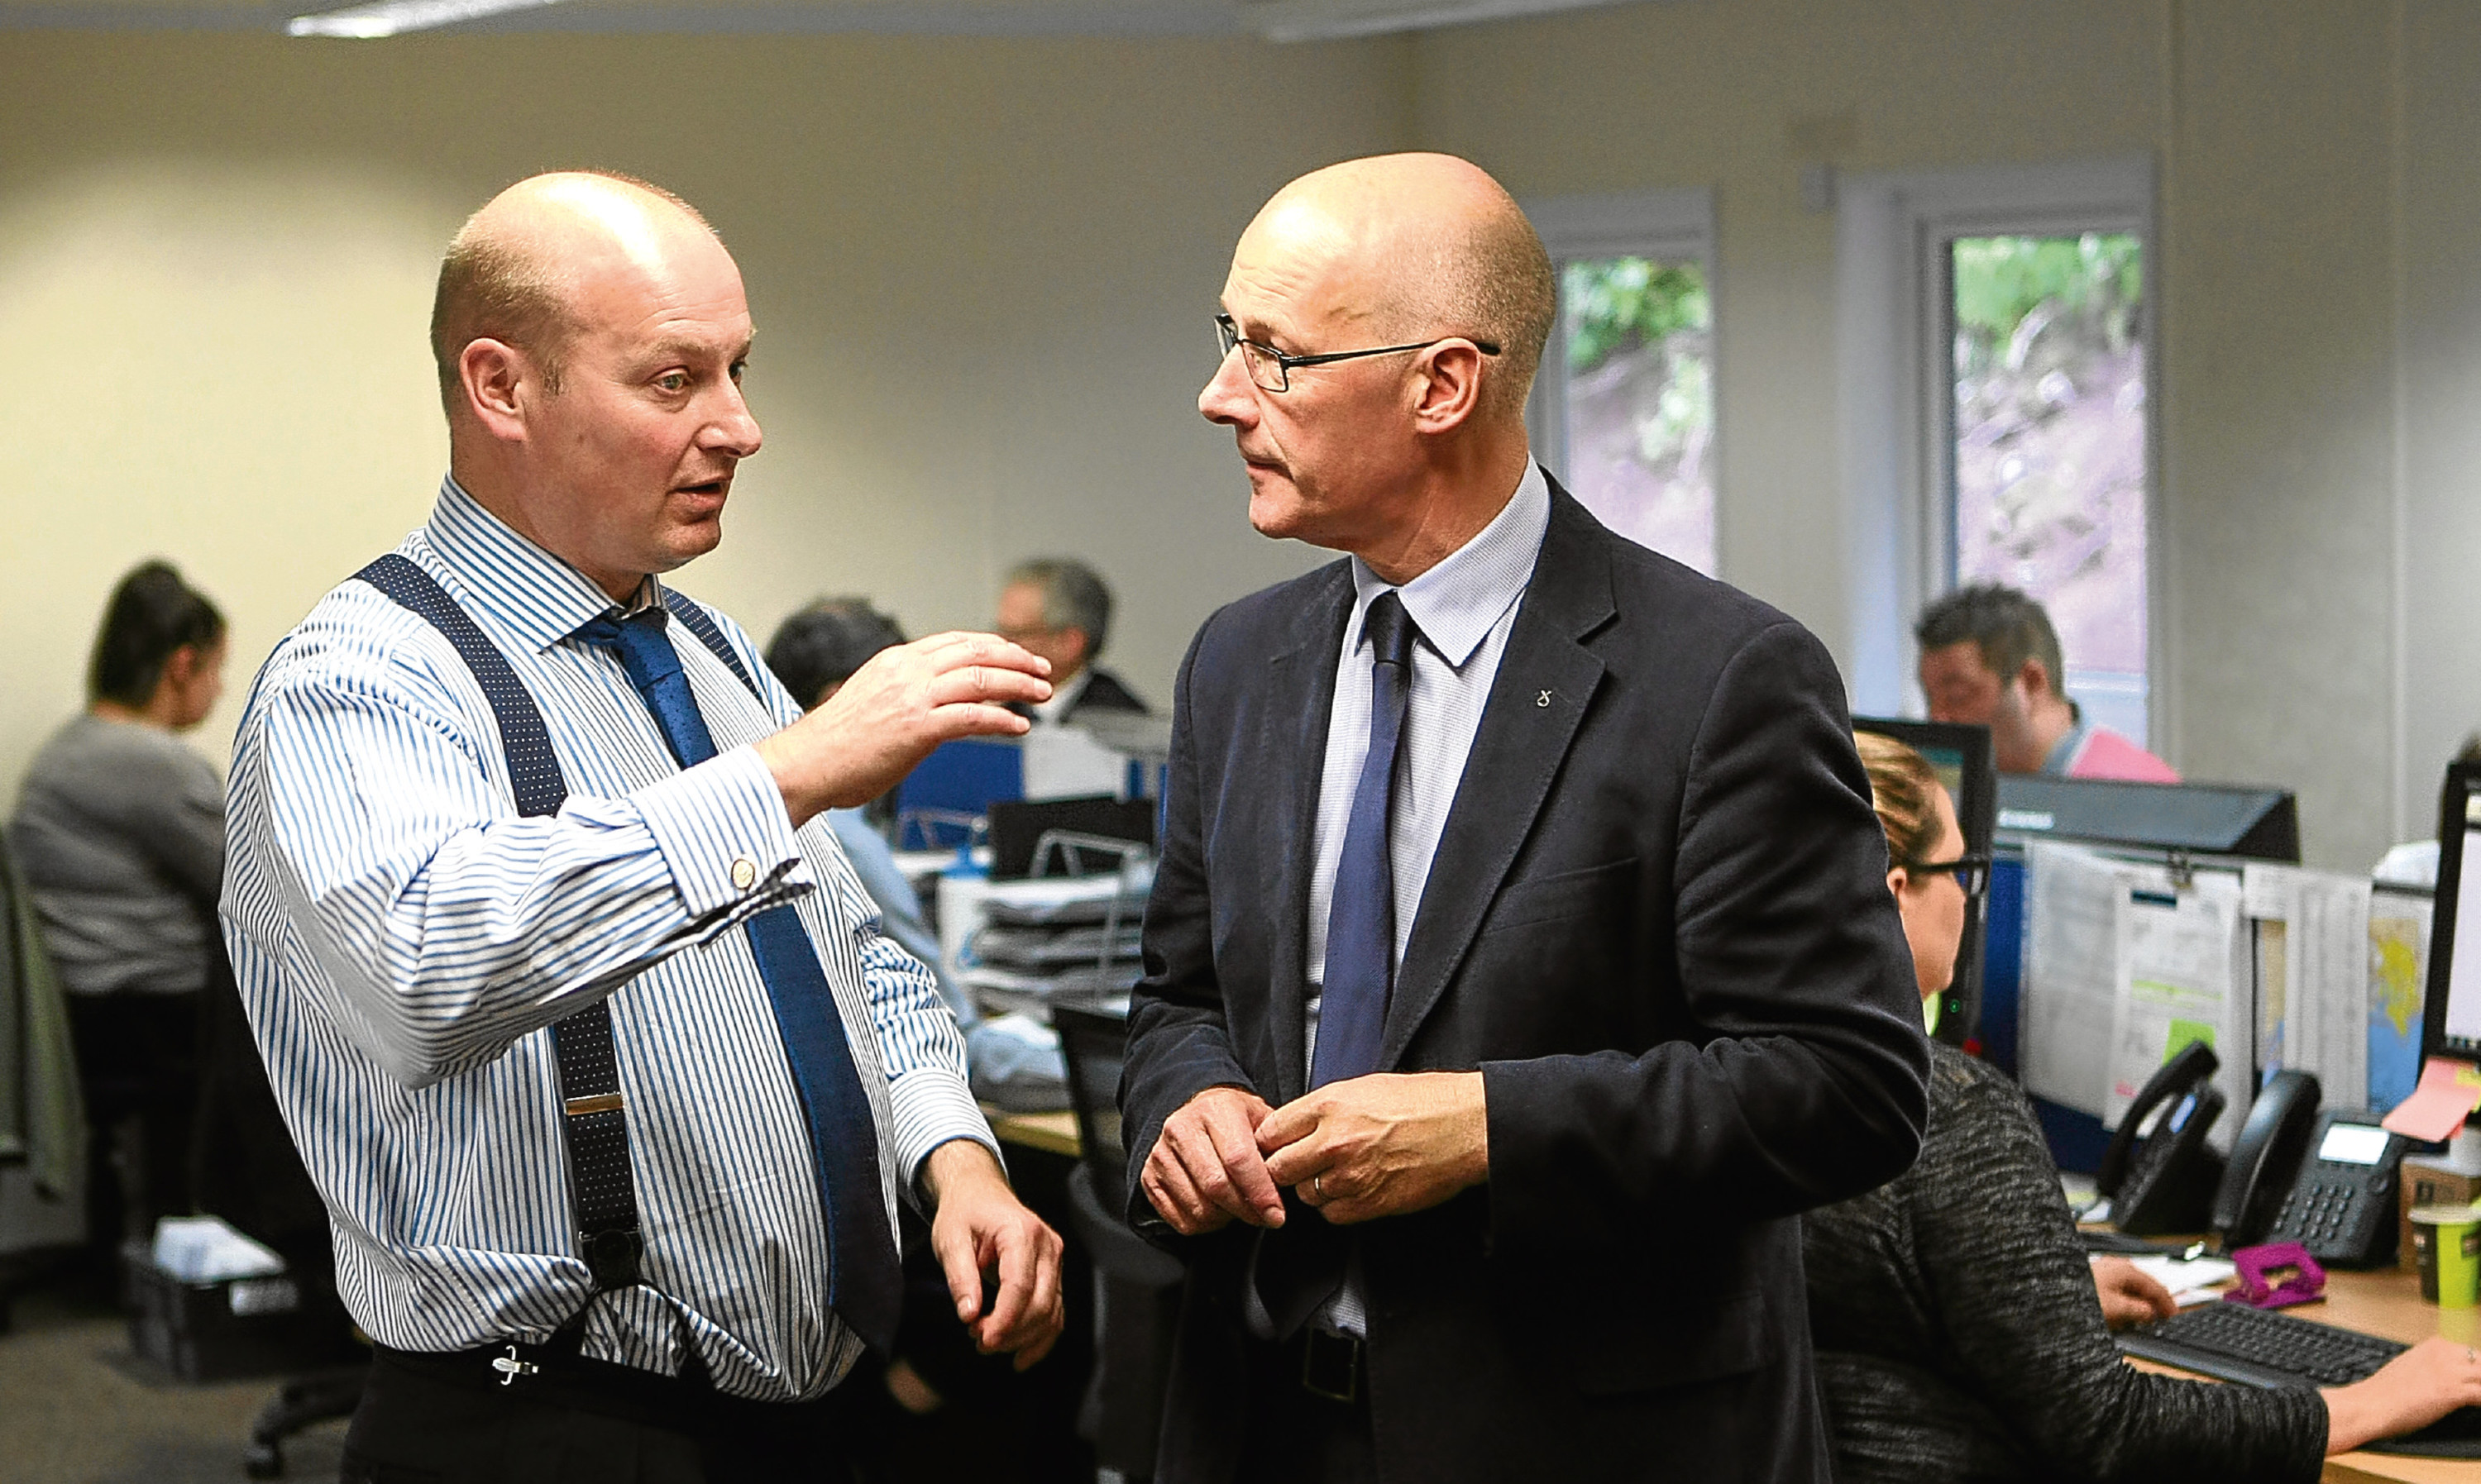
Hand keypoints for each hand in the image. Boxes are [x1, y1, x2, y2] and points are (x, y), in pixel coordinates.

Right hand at [755, 633, 1049, 824]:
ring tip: (1042, 694)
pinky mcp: (919, 727)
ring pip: (982, 678)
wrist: (806, 764)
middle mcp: (907, 671)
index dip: (993, 646)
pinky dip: (1003, 719)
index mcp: (895, 662)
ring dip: (1020, 685)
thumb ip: (907, 695)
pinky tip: (1020, 725)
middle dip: (1017, 658)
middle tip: (1042, 670)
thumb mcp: (873, 700)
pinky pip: (974, 716)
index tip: (1016, 655)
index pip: (956, 641)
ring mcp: (913, 697)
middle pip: (976, 652)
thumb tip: (940, 705)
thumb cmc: (834, 745)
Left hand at [922, 1140, 1064, 1369]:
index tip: (983, 1339)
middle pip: (1040, 1304)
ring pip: (1050, 1313)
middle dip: (1010, 1332)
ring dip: (1022, 1338)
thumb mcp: (950, 1239)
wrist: (979, 1194)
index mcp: (1022, 1232)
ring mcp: (1054, 1260)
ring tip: (988, 1343)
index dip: (1004, 1319)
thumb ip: (960, 1277)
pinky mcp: (1053, 1274)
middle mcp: (1047, 1246)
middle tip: (978, 1341)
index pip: (1020, 1285)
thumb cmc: (965, 1213)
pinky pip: (1054, 1312)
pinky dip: (1040, 1338)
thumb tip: (969, 1314)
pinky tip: (1021, 1357)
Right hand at [1140, 1085, 1283, 1234]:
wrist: (1195, 1110)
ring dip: (1226, 1219)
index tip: (1277, 1213)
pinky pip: (1180, 1220)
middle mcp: (1181, 1129)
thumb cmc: (1233, 1118)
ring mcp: (1160, 1155)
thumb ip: (1276, 1145)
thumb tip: (1292, 1177)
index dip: (1260, 1192)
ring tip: (1240, 1207)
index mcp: (1215, 1110)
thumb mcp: (1261, 1117)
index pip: (1238, 1158)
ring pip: (1198, 1208)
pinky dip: (1205, 1225)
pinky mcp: (1149, 1178)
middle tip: (1265, 1217)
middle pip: (1216, 1186)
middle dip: (1246, 1210)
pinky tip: (1217, 1210)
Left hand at [1256, 1072, 1487, 1225]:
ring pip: (1306, 1195)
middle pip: (1279, 1169)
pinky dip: (1338, 1206)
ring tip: (1337, 1173)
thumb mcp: (1364, 1087)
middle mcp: (1336, 1141)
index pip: (1270, 1132)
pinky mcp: (1372, 1203)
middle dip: (1286, 1168)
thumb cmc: (1423, 1102)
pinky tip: (1354, 1189)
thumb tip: (1292, 1127)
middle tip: (1300, 1164)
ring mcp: (1353, 1176)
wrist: (1466, 1126)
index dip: (1270, 1141)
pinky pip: (1333, 1215)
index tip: (1275, 1146)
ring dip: (1314, 1188)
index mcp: (1330, 1105)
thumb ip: (1323, 1108)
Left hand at [2089, 1256, 2175, 1329]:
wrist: (2058, 1296)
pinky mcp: (2095, 1282)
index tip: (2173, 1314)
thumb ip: (2141, 1311)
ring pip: (2130, 1291)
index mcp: (2125, 1269)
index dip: (2167, 1302)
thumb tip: (2153, 1313)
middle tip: (2160, 1319)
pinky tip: (2122, 1316)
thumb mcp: (2118, 1308)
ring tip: (2141, 1320)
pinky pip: (2117, 1293)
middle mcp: (2115, 1267)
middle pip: (2143, 1287)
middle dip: (2152, 1304)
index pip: (2155, 1286)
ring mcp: (2104, 1273)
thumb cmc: (2084, 1296)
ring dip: (2137, 1306)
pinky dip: (2124, 1304)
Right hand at [2323, 1336, 2480, 1453]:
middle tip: (2474, 1389)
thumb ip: (2433, 1365)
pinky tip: (2477, 1408)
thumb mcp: (2410, 1366)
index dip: (2475, 1368)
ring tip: (2475, 1398)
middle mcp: (2445, 1353)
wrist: (2372, 1404)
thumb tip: (2446, 1375)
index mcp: (2435, 1345)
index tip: (2473, 1379)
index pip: (2471, 1352)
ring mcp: (2450, 1372)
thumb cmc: (2385, 1391)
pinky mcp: (2453, 1392)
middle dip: (2480, 1376)